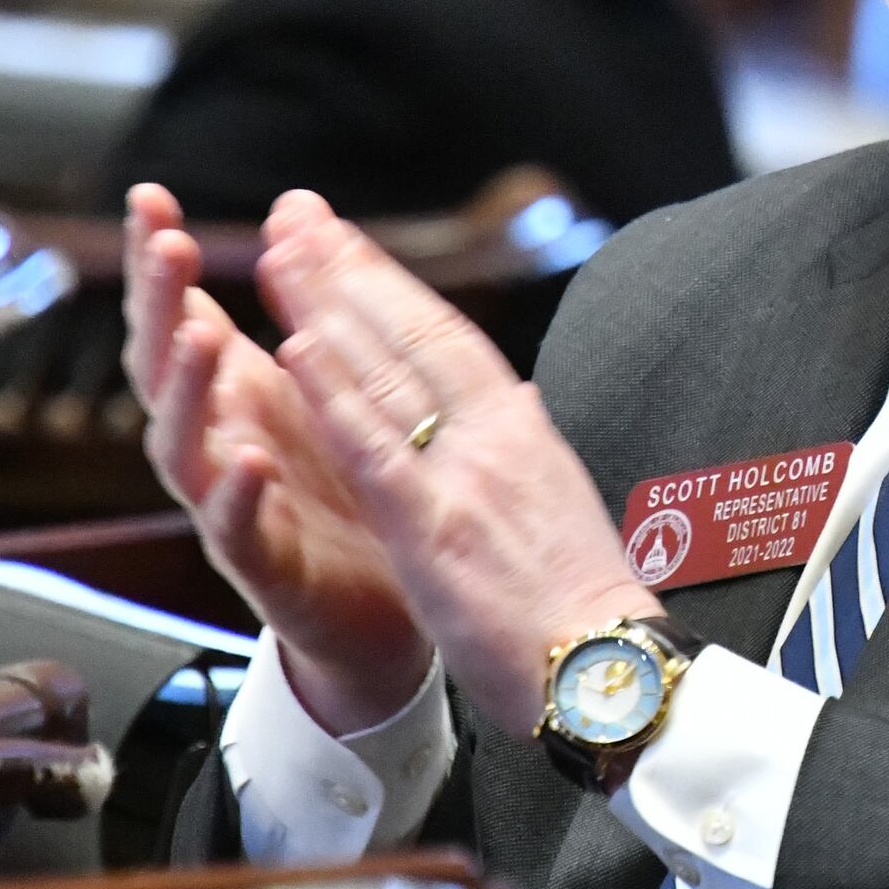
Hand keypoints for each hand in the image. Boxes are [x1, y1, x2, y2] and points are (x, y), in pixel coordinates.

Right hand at [121, 186, 429, 733]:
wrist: (383, 612)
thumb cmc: (345, 487)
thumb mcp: (321, 381)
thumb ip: (300, 302)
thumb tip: (292, 208)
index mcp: (235, 391)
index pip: (179, 312)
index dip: (158, 259)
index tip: (149, 197)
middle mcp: (217, 441)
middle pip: (164, 367)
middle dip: (160, 305)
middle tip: (172, 247)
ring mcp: (229, 504)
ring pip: (181, 445)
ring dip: (188, 388)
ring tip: (204, 335)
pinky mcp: (261, 565)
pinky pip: (233, 531)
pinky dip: (235, 494)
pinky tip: (248, 460)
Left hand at [252, 190, 659, 739]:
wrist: (609, 673)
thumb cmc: (582, 607)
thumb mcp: (554, 501)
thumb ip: (518, 449)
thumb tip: (507, 404)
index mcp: (521, 430)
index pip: (446, 338)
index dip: (387, 284)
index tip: (344, 240)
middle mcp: (494, 435)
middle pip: (410, 333)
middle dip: (347, 269)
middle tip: (294, 215)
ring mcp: (464, 476)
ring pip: (386, 372)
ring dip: (327, 305)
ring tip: (279, 253)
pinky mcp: (436, 527)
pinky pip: (376, 448)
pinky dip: (335, 393)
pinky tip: (297, 348)